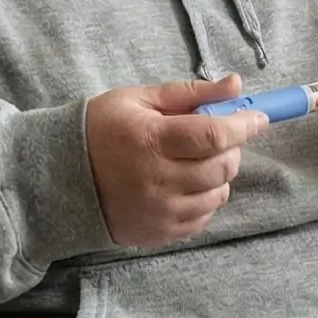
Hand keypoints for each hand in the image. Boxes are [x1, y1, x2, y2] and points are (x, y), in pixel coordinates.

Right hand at [85, 74, 266, 247]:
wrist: (59, 178)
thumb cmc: (100, 129)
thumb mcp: (138, 99)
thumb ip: (190, 93)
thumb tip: (236, 85)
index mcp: (151, 140)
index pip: (214, 135)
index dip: (243, 125)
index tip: (259, 118)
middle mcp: (157, 179)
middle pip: (221, 166)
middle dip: (231, 148)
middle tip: (217, 137)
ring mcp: (159, 210)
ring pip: (217, 194)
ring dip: (219, 175)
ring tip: (198, 162)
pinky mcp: (159, 233)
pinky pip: (203, 218)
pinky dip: (205, 199)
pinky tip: (186, 185)